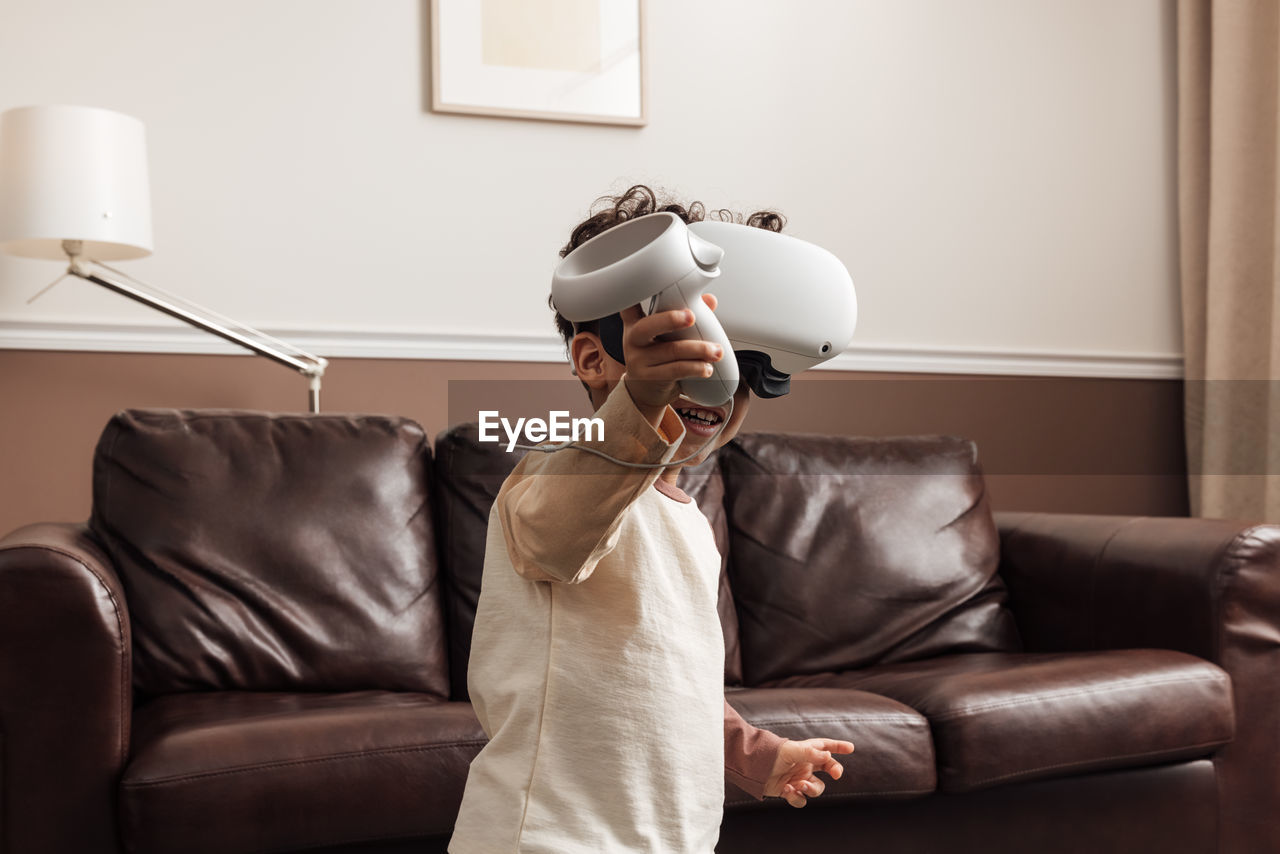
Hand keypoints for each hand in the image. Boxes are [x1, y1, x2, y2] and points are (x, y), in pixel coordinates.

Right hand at [620, 293, 722, 421]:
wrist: (646, 390)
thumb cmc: (659, 356)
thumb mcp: (667, 334)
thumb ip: (687, 315)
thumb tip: (710, 300)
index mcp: (635, 322)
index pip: (630, 303)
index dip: (634, 292)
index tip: (649, 281)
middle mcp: (632, 338)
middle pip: (647, 326)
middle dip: (670, 320)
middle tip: (691, 316)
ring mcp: (638, 359)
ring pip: (670, 351)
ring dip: (697, 350)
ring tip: (716, 351)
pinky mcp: (648, 377)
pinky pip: (675, 370)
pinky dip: (694, 368)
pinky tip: (707, 368)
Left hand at [763, 738, 854, 807]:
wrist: (752, 768)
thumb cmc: (771, 754)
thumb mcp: (791, 750)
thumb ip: (810, 753)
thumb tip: (828, 757)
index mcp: (806, 751)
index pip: (826, 747)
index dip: (838, 747)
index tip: (851, 748)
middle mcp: (804, 765)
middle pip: (828, 769)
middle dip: (834, 771)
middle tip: (835, 774)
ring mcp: (798, 778)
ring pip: (816, 788)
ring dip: (811, 789)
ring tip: (800, 786)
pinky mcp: (790, 791)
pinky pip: (801, 799)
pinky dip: (796, 798)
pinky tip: (787, 791)